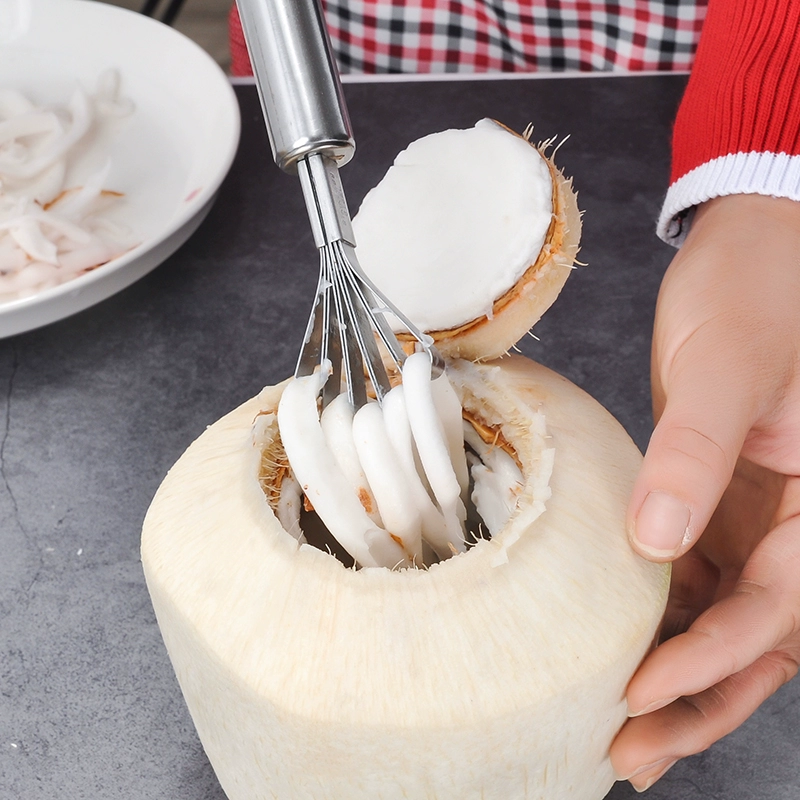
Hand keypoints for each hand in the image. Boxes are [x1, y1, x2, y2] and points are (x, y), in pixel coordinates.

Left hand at [609, 194, 799, 790]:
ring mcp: (758, 519)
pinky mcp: (715, 505)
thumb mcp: (726, 368)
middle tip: (630, 751)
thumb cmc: (755, 293)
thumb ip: (696, 452)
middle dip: (699, 700)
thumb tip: (656, 544)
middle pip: (761, 641)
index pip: (780, 606)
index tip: (643, 690)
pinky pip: (698, 581)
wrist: (747, 255)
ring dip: (681, 676)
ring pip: (729, 622)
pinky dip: (665, 623)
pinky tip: (624, 649)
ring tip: (622, 730)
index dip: (714, 659)